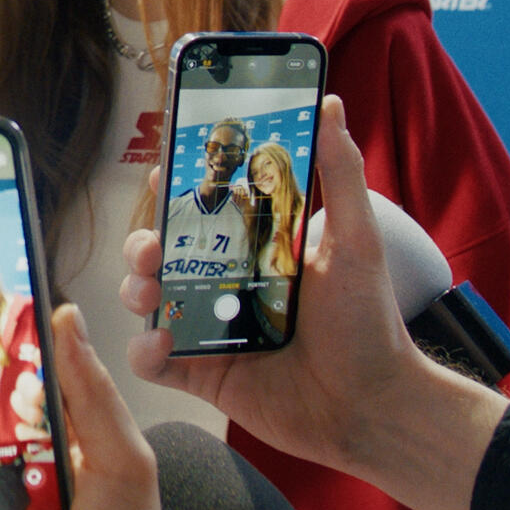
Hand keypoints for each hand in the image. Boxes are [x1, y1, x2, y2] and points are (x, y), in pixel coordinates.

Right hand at [119, 95, 504, 509]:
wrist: (372, 406)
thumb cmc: (369, 323)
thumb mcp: (356, 239)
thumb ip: (341, 171)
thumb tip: (329, 103)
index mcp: (259, 249)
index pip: (208, 210)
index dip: (179, 191)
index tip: (163, 172)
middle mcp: (229, 285)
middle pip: (166, 253)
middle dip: (145, 243)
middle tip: (151, 247)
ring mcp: (212, 329)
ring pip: (152, 300)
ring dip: (136, 290)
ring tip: (148, 292)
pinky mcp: (204, 374)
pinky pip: (157, 361)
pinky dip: (145, 352)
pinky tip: (157, 345)